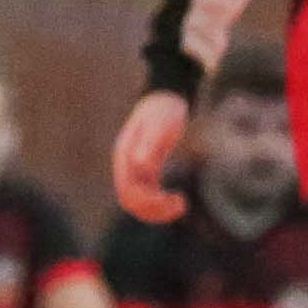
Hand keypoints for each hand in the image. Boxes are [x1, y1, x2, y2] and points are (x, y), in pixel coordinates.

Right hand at [112, 91, 192, 223]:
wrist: (165, 97)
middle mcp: (126, 164)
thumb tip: (140, 166)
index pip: (129, 191)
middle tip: (182, 205)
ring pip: (137, 201)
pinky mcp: (145, 169)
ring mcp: (134, 168)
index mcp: (125, 155)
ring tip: (181, 205)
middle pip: (130, 200)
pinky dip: (159, 203)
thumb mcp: (160, 124)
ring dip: (156, 210)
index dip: (150, 202)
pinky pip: (147, 194)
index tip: (177, 200)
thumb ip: (149, 144)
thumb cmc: (164, 109)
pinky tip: (178, 200)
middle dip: (154, 210)